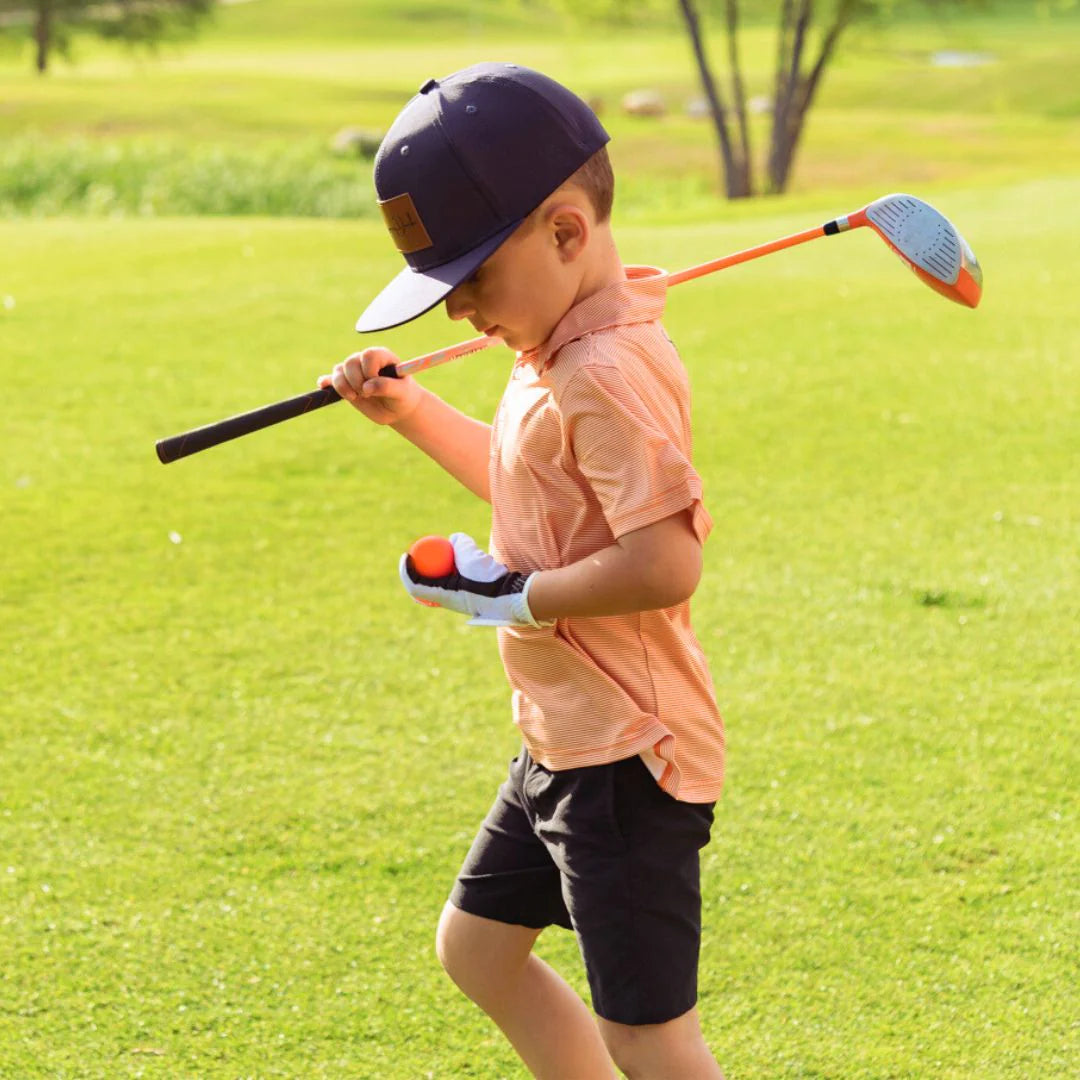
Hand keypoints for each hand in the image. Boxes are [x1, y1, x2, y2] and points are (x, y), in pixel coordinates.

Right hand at [317, 347, 422, 425]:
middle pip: (350, 362)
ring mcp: (354, 372)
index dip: (369, 370)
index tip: (376, 383)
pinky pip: (330, 379)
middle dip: (356, 381)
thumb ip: (387, 386)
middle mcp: (365, 361)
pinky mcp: (345, 384)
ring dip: (343, 386)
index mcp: (381, 356)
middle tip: (367, 395)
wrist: (397, 409)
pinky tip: (324, 386)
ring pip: (338, 370)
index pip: (368, 355)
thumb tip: (367, 387)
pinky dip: (327, 382)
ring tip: (356, 397)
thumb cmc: (403, 397)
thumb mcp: (401, 392)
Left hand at [399, 533, 552, 627]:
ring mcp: (461, 602)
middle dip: (420, 572)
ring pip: (442, 586)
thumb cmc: (490, 580)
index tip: (406, 556)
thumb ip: (461, 546)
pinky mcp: (472, 599)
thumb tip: (453, 538)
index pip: (416, 585)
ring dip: (440, 572)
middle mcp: (450, 603)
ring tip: (444, 554)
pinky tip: (463, 561)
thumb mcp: (473, 558)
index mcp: (444, 597)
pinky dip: (455, 573)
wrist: (514, 597)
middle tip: (421, 554)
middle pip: (426, 587)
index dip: (407, 571)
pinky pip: (456, 585)